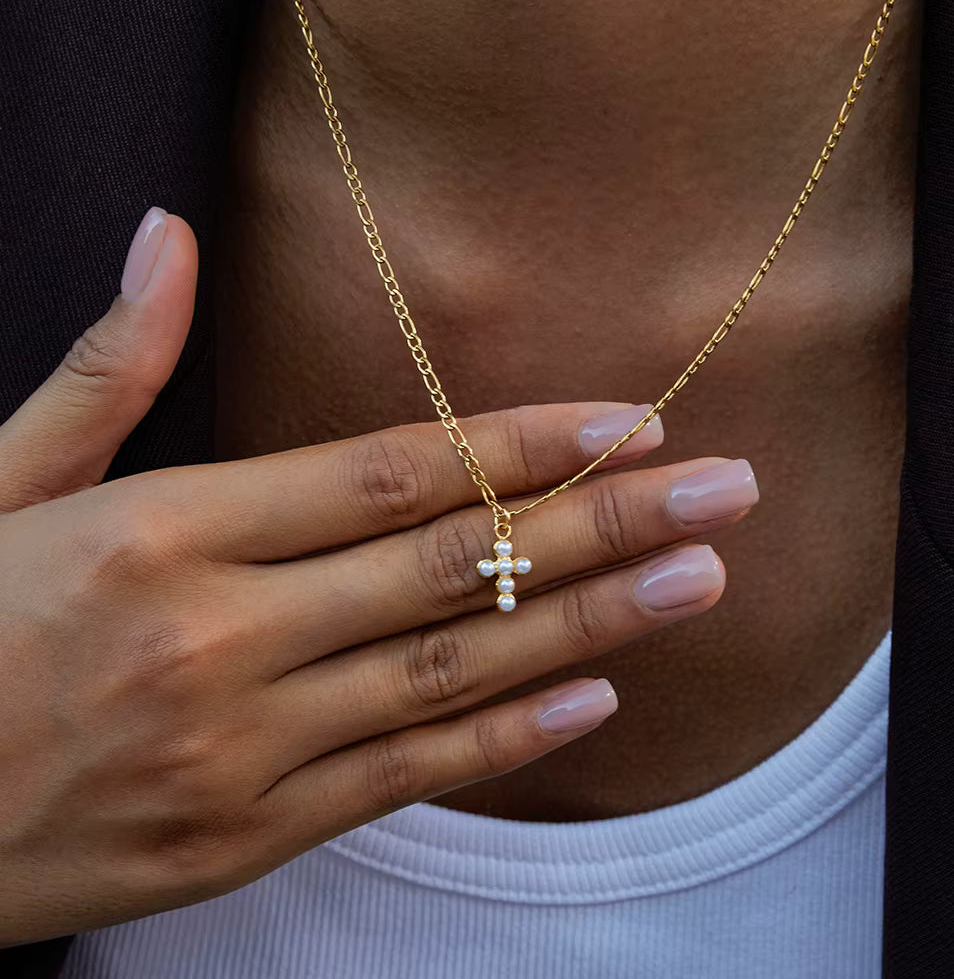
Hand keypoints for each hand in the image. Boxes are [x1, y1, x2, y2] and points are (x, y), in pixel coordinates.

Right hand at [0, 208, 757, 945]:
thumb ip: (109, 368)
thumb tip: (167, 233)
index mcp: (167, 532)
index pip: (392, 471)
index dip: (524, 444)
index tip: (630, 421)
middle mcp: (223, 638)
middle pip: (457, 562)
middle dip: (607, 521)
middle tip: (725, 492)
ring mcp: (242, 749)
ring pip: (454, 667)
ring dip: (594, 622)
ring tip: (699, 581)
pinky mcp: (243, 837)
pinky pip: (405, 774)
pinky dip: (506, 735)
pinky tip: (595, 693)